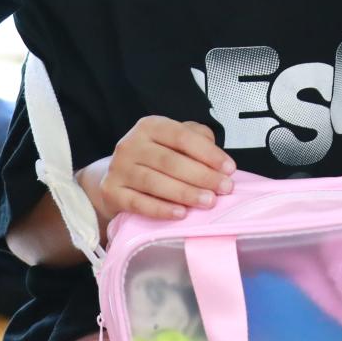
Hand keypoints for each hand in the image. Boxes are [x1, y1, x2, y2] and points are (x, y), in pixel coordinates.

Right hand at [80, 116, 235, 223]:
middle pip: (169, 160)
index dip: (208, 153)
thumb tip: (217, 158)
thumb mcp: (174, 141)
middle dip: (201, 175)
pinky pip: (138, 203)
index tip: (230, 169)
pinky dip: (161, 209)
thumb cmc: (156, 158)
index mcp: (149, 126)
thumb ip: (197, 140)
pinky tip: (181, 214)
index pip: (181, 136)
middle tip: (225, 189)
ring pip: (154, 182)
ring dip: (185, 193)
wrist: (117, 177)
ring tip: (208, 202)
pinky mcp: (111, 192)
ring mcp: (118, 168)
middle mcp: (130, 144)